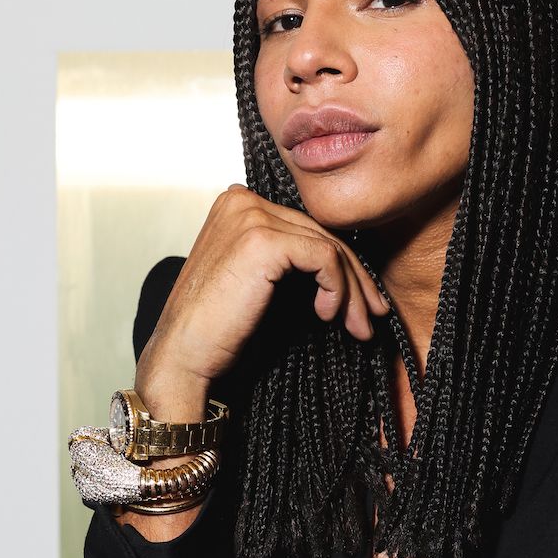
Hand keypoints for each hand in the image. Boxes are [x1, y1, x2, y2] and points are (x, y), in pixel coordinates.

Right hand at [135, 185, 390, 409]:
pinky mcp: (262, 239)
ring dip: (352, 291)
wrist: (185, 357)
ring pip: (328, 246)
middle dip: (354, 279)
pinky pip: (324, 257)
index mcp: (236, 204)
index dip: (340, 265)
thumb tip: (346, 267)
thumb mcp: (259, 282)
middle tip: (371, 316)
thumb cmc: (217, 329)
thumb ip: (290, 260)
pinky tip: (328, 315)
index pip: (305, 227)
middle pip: (320, 234)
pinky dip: (336, 288)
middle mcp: (241, 200)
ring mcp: (250, 215)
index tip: (362, 302)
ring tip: (359, 326)